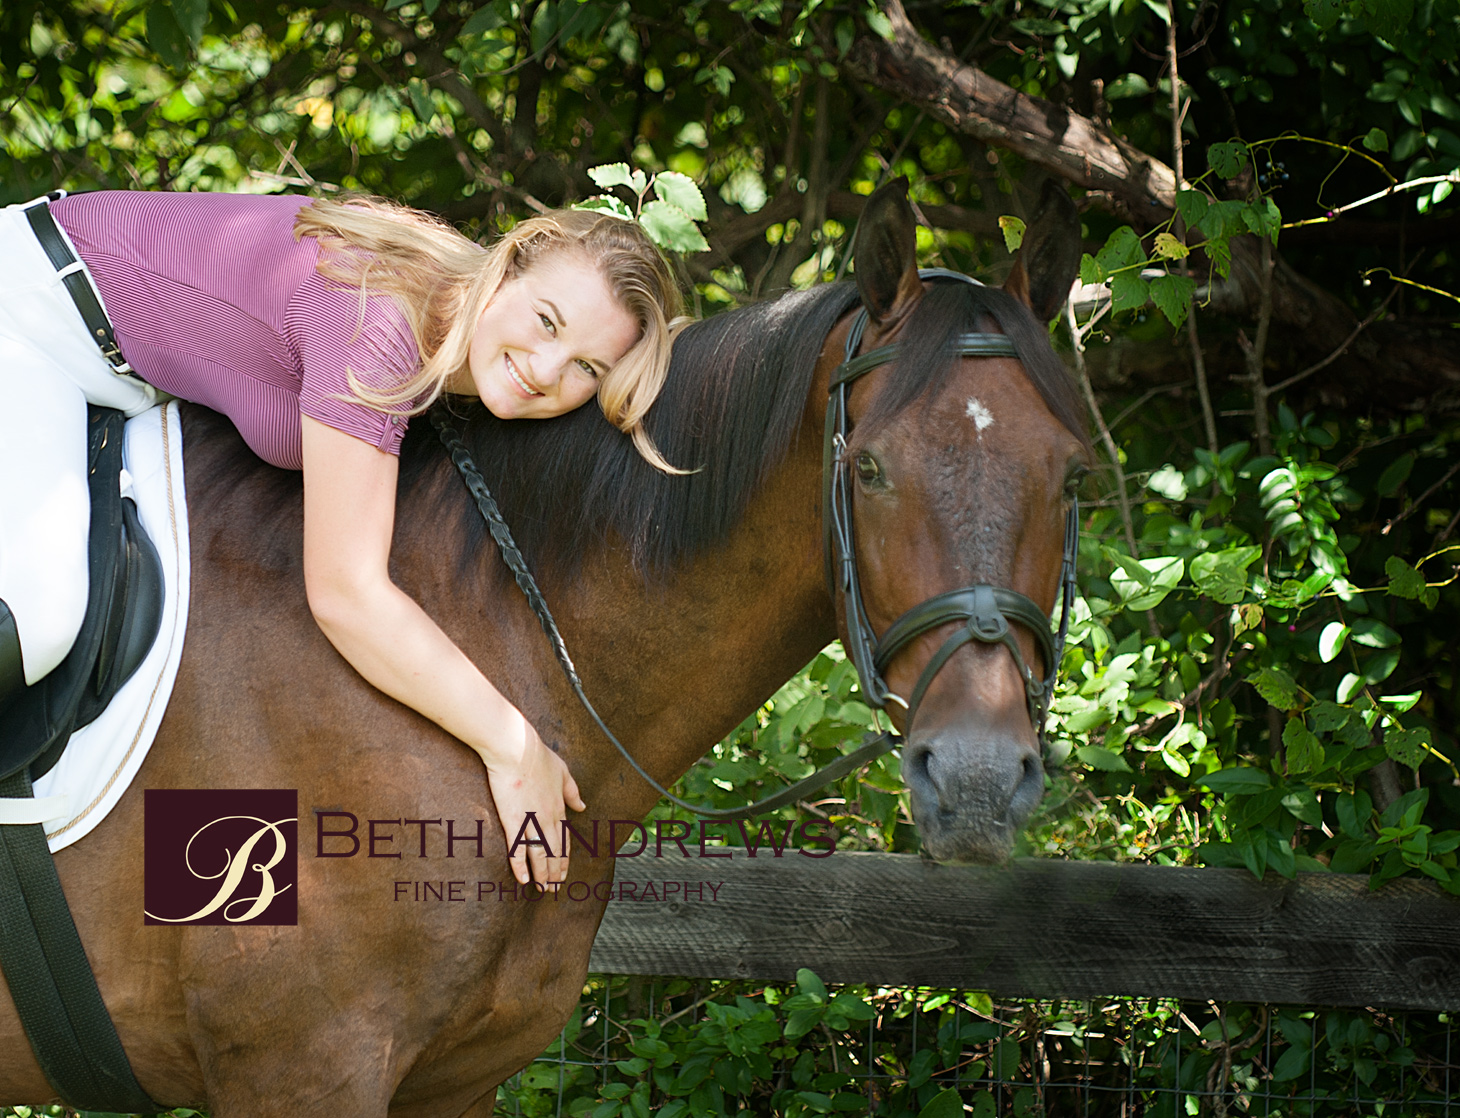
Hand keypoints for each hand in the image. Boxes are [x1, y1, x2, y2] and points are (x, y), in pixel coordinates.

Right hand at [481, 714, 586, 886]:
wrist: (515, 748)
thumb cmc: (537, 755)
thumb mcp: (563, 771)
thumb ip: (573, 790)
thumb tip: (583, 806)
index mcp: (559, 807)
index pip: (565, 839)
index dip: (564, 858)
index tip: (564, 872)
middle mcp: (548, 817)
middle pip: (554, 851)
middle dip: (555, 872)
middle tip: (554, 889)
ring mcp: (531, 820)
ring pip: (539, 855)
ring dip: (542, 874)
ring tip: (542, 890)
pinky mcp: (512, 820)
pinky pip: (518, 848)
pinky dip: (520, 866)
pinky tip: (523, 879)